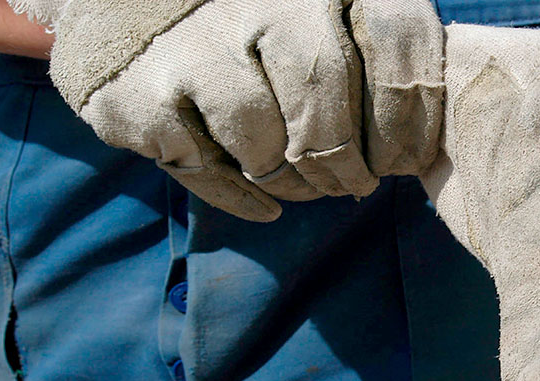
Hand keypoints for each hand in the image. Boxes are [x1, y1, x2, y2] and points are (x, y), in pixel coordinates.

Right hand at [11, 0, 443, 219]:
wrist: (118, 6)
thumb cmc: (243, 22)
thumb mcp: (313, 13)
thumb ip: (367, 46)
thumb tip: (421, 136)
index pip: (393, 37)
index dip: (410, 113)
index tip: (404, 156)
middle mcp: (251, 2)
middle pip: (325, 106)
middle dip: (345, 165)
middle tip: (351, 183)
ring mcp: (191, 51)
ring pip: (265, 150)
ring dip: (292, 183)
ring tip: (299, 183)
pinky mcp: (138, 100)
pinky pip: (209, 174)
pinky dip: (243, 198)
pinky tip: (263, 202)